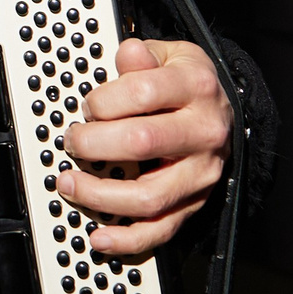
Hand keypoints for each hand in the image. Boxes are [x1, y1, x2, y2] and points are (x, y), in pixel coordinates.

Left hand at [56, 38, 233, 257]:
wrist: (223, 111)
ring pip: (149, 195)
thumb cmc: (185, 84)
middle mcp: (203, 132)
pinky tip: (100, 236)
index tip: (88, 106)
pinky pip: (162, 230)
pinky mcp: (194, 203)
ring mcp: (200, 173)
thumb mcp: (171, 56)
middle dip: (94, 144)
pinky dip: (128, 240)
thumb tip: (128, 53)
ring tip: (69, 184)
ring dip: (100, 195)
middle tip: (72, 141)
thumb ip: (144, 58)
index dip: (104, 100)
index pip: (143, 93)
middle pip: (142, 142)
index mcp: (195, 88)